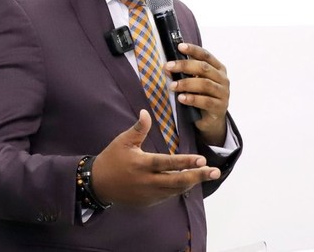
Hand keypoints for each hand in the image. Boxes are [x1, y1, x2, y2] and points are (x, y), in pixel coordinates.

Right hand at [92, 110, 219, 206]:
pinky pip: (169, 195)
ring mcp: (150, 193)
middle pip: (178, 181)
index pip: (168, 163)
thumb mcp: (122, 142)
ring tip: (206, 174)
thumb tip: (146, 113)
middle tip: (215, 171)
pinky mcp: (149, 201)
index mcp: (141, 164)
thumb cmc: (111, 159)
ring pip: (176, 190)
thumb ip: (138, 129)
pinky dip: (180, 188)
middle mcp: (148, 181)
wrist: (98, 184)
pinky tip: (189, 181)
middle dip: (198, 176)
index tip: (202, 159)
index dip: (186, 162)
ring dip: (192, 182)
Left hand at [167, 43, 229, 146]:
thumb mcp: (194, 81)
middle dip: (184, 66)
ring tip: (172, 86)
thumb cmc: (201, 95)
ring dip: (186, 83)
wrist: (210, 118)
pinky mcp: (220, 107)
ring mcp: (223, 93)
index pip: (206, 55)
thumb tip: (167, 67)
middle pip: (204, 68)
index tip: (180, 46)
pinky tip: (181, 98)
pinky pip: (206, 101)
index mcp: (218, 68)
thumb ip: (184, 73)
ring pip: (205, 84)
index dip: (193, 50)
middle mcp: (223, 79)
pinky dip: (192, 99)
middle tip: (168, 67)